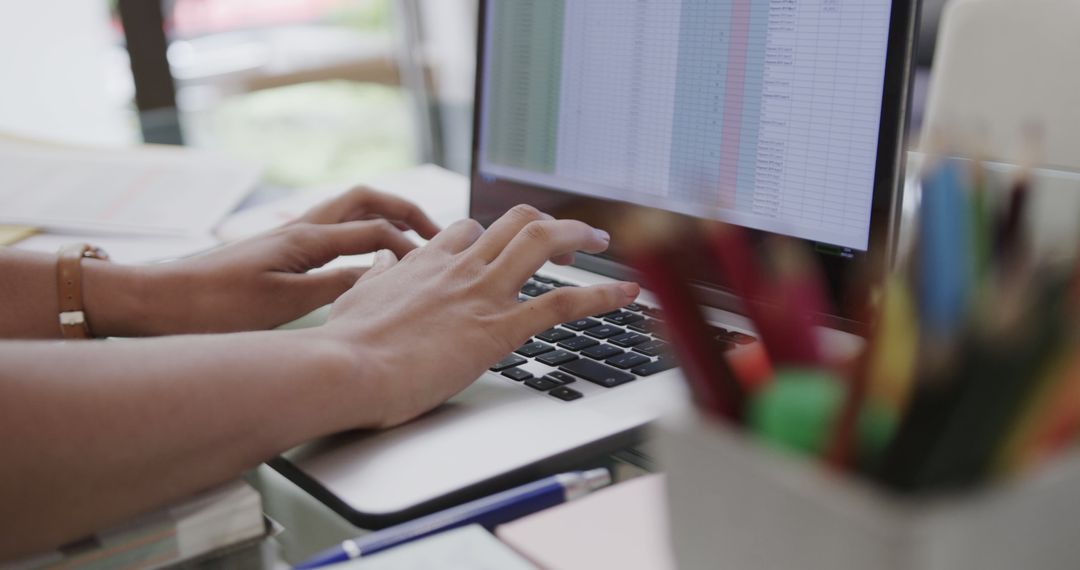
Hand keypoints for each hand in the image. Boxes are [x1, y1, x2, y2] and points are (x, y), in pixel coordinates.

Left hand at [107, 188, 440, 335]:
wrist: (156, 300)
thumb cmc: (212, 306)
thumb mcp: (281, 304)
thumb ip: (336, 286)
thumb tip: (381, 275)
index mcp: (305, 239)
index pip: (374, 232)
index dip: (410, 246)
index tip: (436, 267)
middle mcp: (300, 228)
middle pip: (366, 201)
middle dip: (406, 212)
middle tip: (436, 235)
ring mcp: (288, 236)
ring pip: (349, 211)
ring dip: (384, 218)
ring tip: (411, 242)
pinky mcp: (278, 250)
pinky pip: (332, 229)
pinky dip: (361, 234)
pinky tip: (365, 259)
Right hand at [320, 205, 640, 427]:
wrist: (345, 368)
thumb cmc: (346, 344)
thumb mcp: (356, 298)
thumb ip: (377, 277)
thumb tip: (384, 259)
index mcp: (426, 262)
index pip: (469, 230)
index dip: (494, 234)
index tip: (507, 243)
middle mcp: (459, 267)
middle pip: (514, 221)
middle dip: (546, 222)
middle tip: (569, 237)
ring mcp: (482, 293)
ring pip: (541, 242)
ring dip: (578, 235)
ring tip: (601, 239)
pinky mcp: (498, 328)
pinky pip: (560, 303)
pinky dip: (600, 295)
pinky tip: (625, 295)